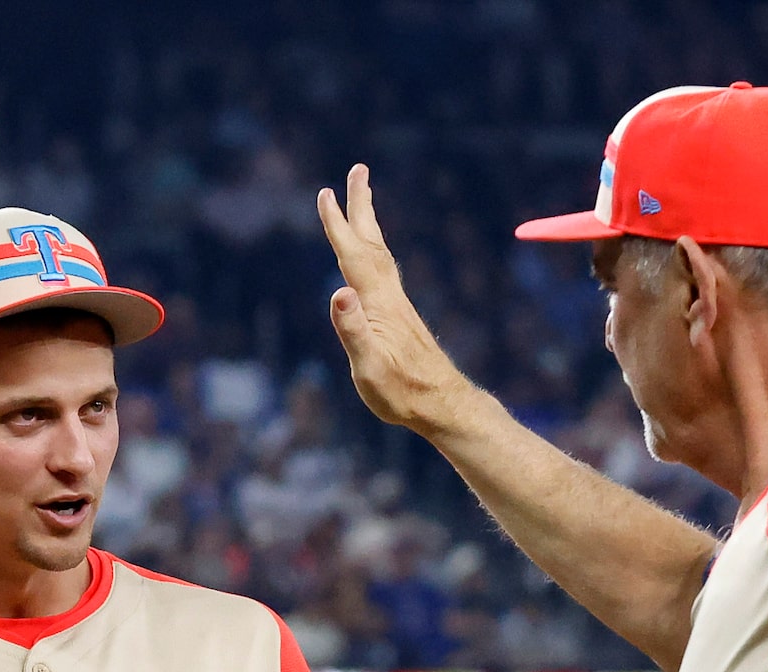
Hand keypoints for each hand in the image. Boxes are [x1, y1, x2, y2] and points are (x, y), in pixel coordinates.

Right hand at [317, 164, 481, 435]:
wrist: (441, 405)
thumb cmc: (401, 392)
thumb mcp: (368, 367)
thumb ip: (352, 330)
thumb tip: (337, 291)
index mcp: (377, 303)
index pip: (352, 255)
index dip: (338, 224)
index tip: (326, 193)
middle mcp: (389, 296)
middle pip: (372, 242)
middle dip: (361, 206)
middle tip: (357, 170)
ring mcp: (397, 305)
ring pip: (380, 253)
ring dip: (368, 225)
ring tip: (362, 203)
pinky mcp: (400, 316)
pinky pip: (383, 270)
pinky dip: (373, 251)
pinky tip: (371, 259)